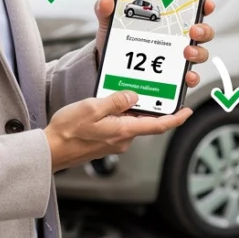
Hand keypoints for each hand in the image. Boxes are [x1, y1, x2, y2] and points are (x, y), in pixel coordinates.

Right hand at [45, 90, 192, 171]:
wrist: (50, 150)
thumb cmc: (68, 132)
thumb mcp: (92, 107)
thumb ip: (116, 100)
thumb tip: (134, 95)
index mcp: (124, 131)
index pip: (158, 125)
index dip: (176, 118)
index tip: (188, 111)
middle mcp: (123, 140)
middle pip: (145, 120)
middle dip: (150, 105)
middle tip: (152, 88)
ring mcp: (114, 142)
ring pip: (131, 121)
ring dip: (132, 108)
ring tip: (124, 91)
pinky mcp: (106, 142)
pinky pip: (120, 125)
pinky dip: (120, 113)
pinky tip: (110, 103)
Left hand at [94, 0, 215, 88]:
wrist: (110, 71)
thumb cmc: (117, 43)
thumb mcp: (111, 26)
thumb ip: (106, 12)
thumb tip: (105, 2)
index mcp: (167, 21)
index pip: (191, 10)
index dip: (203, 5)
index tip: (205, 3)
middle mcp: (178, 39)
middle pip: (202, 32)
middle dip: (203, 30)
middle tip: (193, 30)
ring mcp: (178, 59)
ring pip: (200, 54)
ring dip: (198, 52)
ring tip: (187, 53)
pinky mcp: (175, 78)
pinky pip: (190, 78)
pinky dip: (192, 77)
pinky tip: (186, 76)